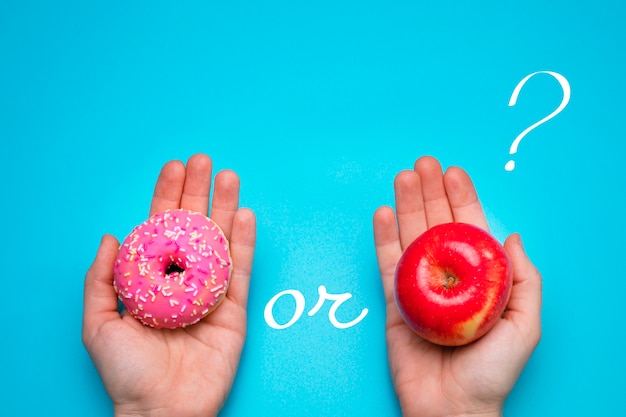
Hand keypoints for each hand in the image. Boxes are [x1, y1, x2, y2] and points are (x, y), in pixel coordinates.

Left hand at [83, 154, 255, 416]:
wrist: (163, 409)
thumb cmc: (127, 372)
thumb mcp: (98, 325)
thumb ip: (101, 280)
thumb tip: (111, 236)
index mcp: (152, 281)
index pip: (160, 230)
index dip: (166, 198)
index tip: (173, 168)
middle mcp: (183, 280)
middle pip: (193, 228)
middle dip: (198, 193)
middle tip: (204, 160)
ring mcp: (211, 292)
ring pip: (221, 241)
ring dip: (226, 208)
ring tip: (229, 176)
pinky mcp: (234, 310)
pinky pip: (242, 271)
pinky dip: (245, 243)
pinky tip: (245, 215)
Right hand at [373, 156, 541, 416]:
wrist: (451, 407)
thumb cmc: (492, 372)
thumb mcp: (524, 326)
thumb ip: (524, 280)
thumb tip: (511, 236)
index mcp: (478, 278)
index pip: (469, 229)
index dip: (462, 198)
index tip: (454, 171)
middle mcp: (448, 276)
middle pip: (436, 225)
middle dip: (430, 192)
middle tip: (423, 163)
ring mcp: (419, 286)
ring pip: (410, 236)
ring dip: (406, 204)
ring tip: (402, 177)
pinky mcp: (394, 300)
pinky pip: (386, 262)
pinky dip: (383, 237)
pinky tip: (383, 212)